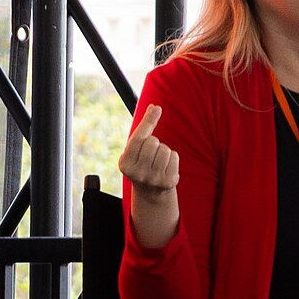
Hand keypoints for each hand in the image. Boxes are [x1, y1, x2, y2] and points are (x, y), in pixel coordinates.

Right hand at [119, 103, 180, 245]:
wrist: (150, 192)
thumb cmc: (142, 163)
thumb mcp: (136, 149)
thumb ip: (143, 129)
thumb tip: (153, 107)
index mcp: (125, 164)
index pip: (138, 138)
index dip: (148, 121)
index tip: (157, 108)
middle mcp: (137, 173)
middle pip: (153, 142)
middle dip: (154, 143)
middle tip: (150, 154)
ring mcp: (153, 179)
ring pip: (165, 149)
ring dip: (164, 151)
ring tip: (158, 161)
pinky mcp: (168, 182)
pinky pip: (174, 156)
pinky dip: (172, 158)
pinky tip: (166, 167)